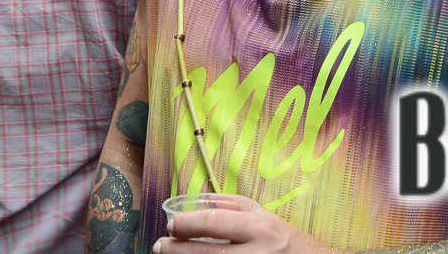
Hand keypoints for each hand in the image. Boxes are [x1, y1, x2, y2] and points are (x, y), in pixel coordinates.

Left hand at [154, 202, 336, 253]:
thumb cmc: (288, 242)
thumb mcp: (266, 217)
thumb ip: (235, 205)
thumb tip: (202, 199)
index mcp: (260, 228)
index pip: (215, 222)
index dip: (188, 224)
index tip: (172, 225)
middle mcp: (257, 253)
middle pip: (206, 253)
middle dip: (177, 250)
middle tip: (159, 245)